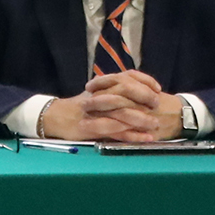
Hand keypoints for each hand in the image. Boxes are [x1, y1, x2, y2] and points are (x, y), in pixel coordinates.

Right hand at [44, 71, 178, 141]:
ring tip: (156, 125)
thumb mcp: (99, 92)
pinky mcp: (91, 128)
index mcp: (104, 85)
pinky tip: (144, 138)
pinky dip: (132, 135)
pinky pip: (115, 131)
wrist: (56, 116)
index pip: (128, 76)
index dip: (145, 81)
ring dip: (142, 119)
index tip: (158, 89)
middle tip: (158, 105)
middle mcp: (100, 95)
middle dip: (145, 98)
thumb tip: (145, 90)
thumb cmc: (83, 105)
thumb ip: (118, 89)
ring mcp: (96, 112)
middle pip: (126, 91)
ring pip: (122, 113)